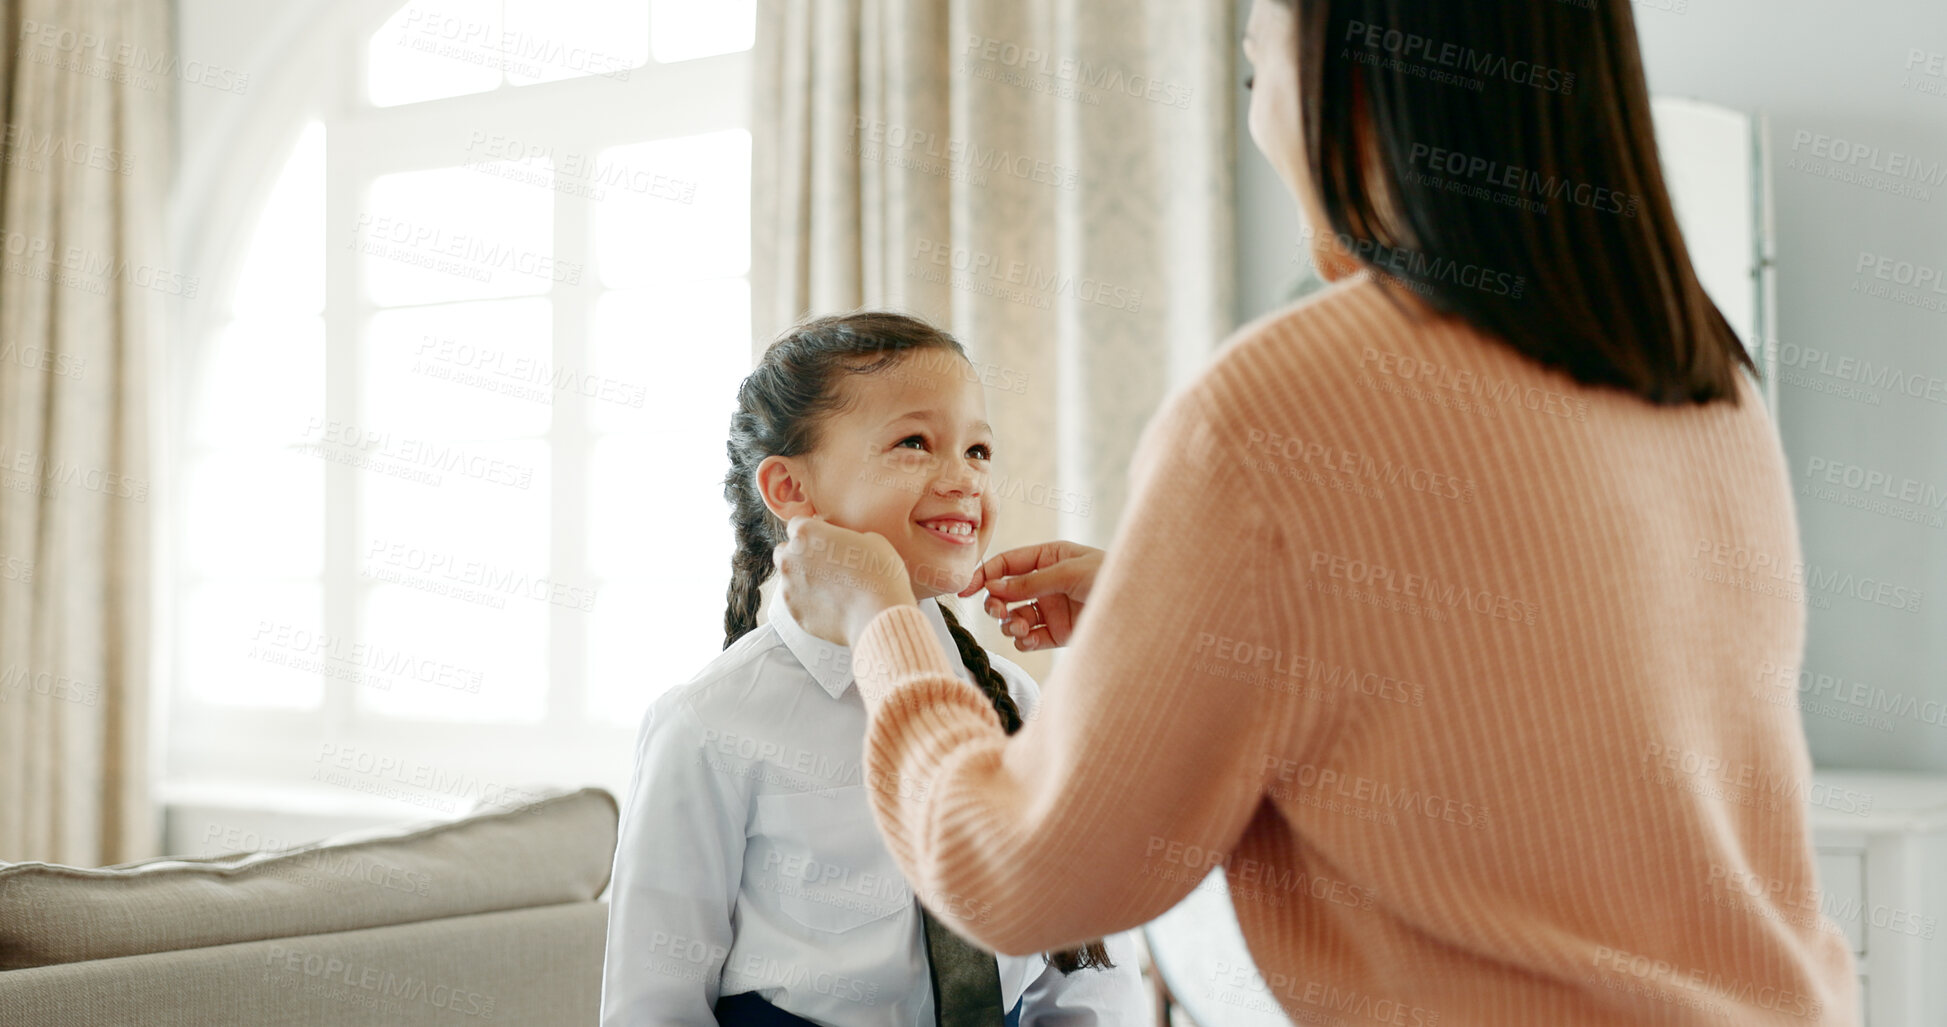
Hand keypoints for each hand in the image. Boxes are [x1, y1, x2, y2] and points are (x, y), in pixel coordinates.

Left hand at [774, 515, 917, 646]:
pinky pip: (797, 602)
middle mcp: (790, 558)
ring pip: (789, 578)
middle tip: (825, 564)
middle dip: (799, 555)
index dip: (812, 532)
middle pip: (785, 551)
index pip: (796, 524)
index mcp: (806, 533)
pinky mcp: (794, 611)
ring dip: (804, 579)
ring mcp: (789, 587)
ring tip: (832, 588)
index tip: (825, 541)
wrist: (879, 614)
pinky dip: (809, 602)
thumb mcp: (871, 539)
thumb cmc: (879, 573)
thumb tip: (842, 544)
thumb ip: (845, 537)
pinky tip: (831, 605)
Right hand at [957, 541, 1103, 650]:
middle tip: (998, 611)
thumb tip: (993, 588)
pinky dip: (1024, 640)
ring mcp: (1050, 609)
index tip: (965, 589)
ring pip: (1013, 618)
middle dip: (995, 602)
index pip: (1007, 564)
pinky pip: (1029, 638)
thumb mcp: (1069, 572)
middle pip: (1004, 593)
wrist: (1142, 608)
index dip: (984, 575)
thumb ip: (1030, 583)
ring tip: (1020, 626)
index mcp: (1048, 558)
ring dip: (1009, 623)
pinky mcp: (1058, 634)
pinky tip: (1030, 638)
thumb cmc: (1110, 576)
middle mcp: (1045, 584)